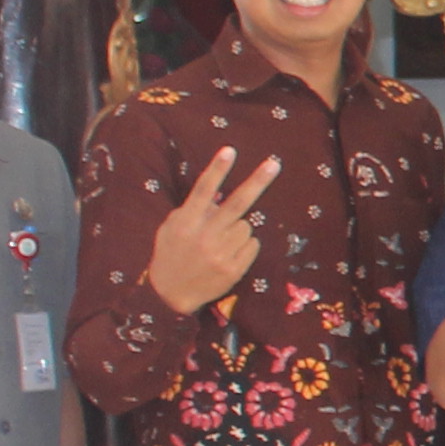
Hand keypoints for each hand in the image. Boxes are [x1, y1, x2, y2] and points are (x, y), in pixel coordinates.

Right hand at [148, 151, 278, 316]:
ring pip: (246, 226)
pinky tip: (228, 254)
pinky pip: (252, 245)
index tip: (230, 150)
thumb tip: (218, 195)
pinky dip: (245, 245)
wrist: (170, 295)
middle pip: (237, 204)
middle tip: (274, 163)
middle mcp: (205, 236)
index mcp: (187, 222)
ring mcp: (221, 254)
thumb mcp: (172, 228)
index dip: (217, 170)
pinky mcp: (234, 270)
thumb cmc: (171, 254)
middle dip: (257, 181)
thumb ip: (192, 210)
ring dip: (239, 228)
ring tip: (221, 242)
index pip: (203, 190)